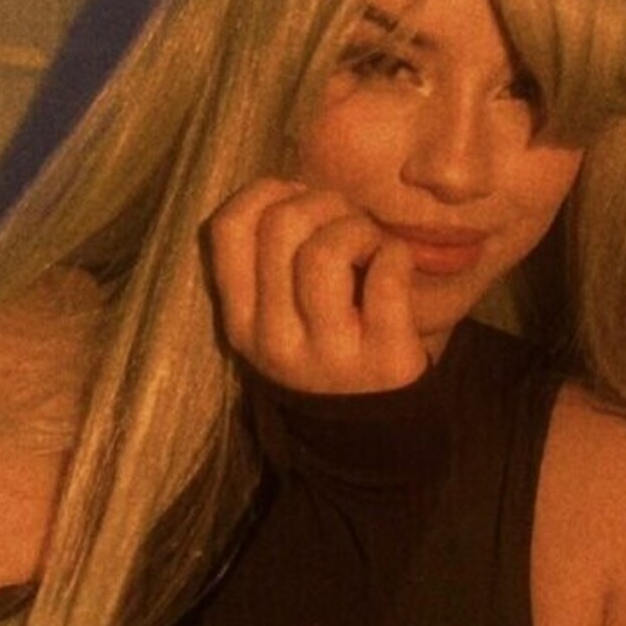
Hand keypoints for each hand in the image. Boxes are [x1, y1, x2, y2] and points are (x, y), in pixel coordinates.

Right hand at [208, 179, 427, 392]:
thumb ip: (270, 261)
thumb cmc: (325, 349)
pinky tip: (397, 265)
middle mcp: (274, 339)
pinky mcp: (384, 360)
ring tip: (372, 246)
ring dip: (360, 229)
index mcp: (241, 321)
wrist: (371, 437)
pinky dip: (397, 255)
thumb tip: (293, 188)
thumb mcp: (277, 317)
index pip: (228, 228)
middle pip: (281, 226)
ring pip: (328, 250)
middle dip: (323, 202)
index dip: (266, 192)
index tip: (297, 201)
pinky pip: (387, 276)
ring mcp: (328, 353)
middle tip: (347, 220)